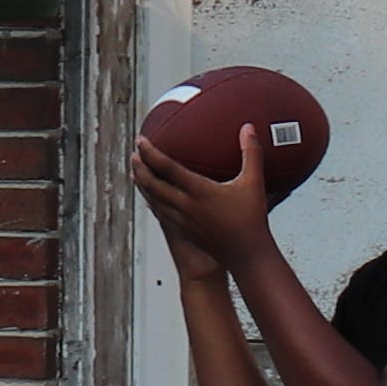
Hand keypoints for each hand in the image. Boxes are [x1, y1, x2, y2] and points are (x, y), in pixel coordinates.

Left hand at [127, 131, 273, 278]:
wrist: (247, 256)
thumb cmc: (250, 221)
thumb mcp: (253, 183)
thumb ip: (251, 153)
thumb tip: (248, 129)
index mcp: (198, 191)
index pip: (166, 168)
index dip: (150, 153)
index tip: (141, 141)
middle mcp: (185, 206)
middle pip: (152, 184)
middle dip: (139, 168)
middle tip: (133, 155)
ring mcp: (182, 220)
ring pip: (153, 200)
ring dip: (143, 185)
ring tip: (137, 174)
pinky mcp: (184, 232)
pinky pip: (161, 214)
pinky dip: (152, 202)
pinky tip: (152, 201)